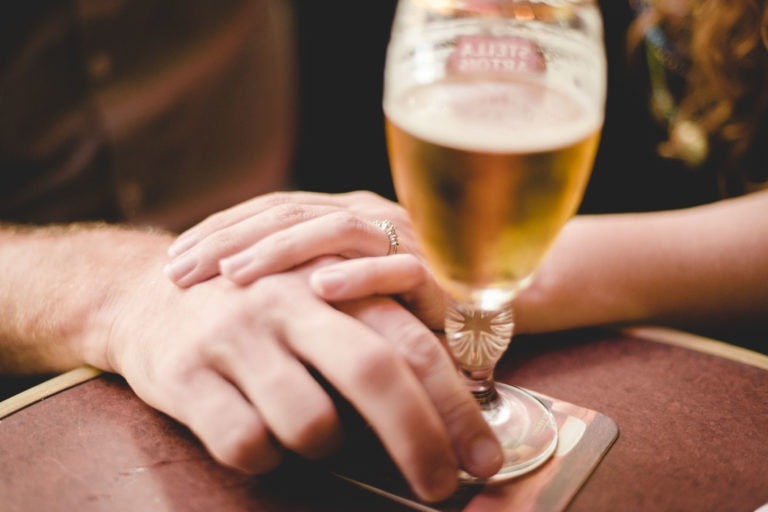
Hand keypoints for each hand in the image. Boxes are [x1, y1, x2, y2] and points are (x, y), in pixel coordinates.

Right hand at [110, 250, 501, 501]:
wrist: (142, 292)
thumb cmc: (252, 308)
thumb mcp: (313, 302)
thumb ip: (370, 337)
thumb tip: (442, 408)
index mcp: (330, 283)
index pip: (410, 344)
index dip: (455, 404)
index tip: (484, 457)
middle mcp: (287, 301)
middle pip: (374, 372)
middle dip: (420, 440)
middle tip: (441, 486)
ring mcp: (236, 335)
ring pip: (309, 422)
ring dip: (323, 443)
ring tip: (308, 425)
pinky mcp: (185, 374)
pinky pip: (247, 444)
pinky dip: (265, 456)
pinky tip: (255, 430)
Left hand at [163, 190, 446, 328]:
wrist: (489, 309)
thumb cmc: (405, 306)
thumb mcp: (345, 290)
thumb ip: (302, 281)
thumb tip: (232, 294)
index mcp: (342, 214)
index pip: (272, 209)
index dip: (221, 228)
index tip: (176, 258)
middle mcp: (370, 215)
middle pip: (289, 214)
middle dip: (230, 241)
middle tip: (182, 272)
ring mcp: (404, 239)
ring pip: (335, 230)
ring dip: (281, 252)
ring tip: (233, 276)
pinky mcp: (438, 274)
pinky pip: (396, 269)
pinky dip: (358, 277)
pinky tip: (318, 288)